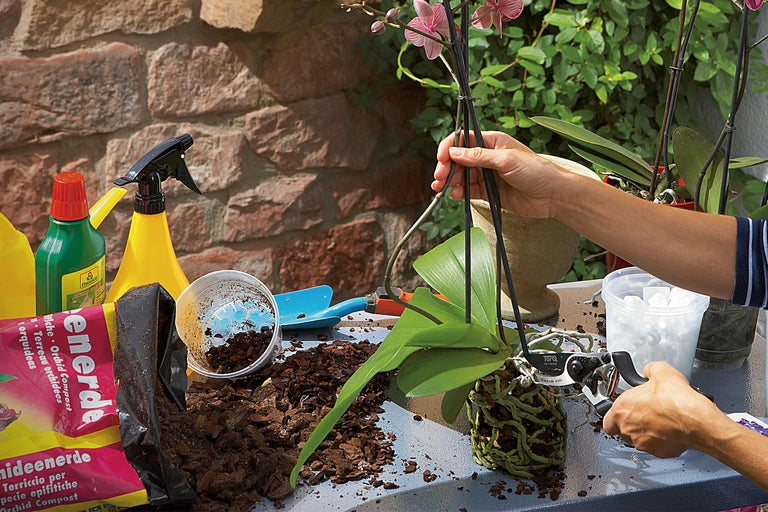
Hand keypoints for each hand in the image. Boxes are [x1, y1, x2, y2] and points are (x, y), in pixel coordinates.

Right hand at [431, 130, 574, 218]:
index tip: (441, 159)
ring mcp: (488, 175)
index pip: (464, 140)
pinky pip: (470, 191)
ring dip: (450, 181)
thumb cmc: (537, 171)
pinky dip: (460, 192)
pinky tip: (455, 195)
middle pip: (459, 159)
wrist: (553, 196)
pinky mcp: (490, 192)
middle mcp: (488, 157)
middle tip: (439, 177)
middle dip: (446, 167)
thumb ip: (479, 156)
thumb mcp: (507, 160)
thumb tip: (455, 152)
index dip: (449, 148)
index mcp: (493, 142)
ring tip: (442, 188)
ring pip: (462, 176)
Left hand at [603, 361, 717, 457]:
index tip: (624, 411)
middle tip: (648, 412)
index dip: (615, 415)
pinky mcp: (659, 453)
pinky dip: (663, 440)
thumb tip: (649, 372)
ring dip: (648, 431)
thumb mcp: (660, 371)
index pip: (607, 420)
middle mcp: (629, 428)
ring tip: (663, 419)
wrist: (697, 421)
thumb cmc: (676, 400)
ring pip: (640, 439)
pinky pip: (657, 446)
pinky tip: (672, 429)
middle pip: (624, 429)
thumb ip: (649, 370)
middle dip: (635, 421)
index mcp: (622, 409)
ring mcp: (643, 443)